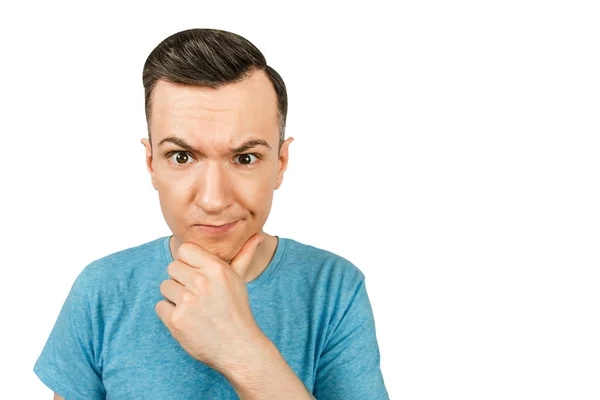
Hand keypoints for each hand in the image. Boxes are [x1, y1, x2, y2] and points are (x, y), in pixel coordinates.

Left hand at [155, 233, 265, 372]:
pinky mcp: (176, 320)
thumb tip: (258, 235)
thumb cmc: (237, 310)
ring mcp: (187, 302)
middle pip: (172, 267)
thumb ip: (243, 255)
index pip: (184, 250)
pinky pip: (160, 306)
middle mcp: (201, 282)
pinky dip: (169, 314)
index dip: (189, 262)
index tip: (197, 274)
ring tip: (193, 307)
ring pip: (165, 286)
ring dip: (174, 297)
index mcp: (216, 268)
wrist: (237, 346)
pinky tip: (186, 319)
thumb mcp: (239, 279)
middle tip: (197, 295)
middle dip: (181, 280)